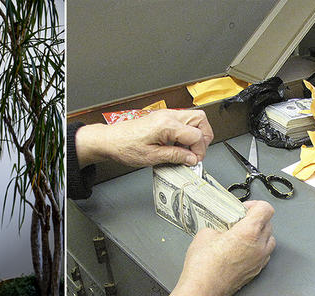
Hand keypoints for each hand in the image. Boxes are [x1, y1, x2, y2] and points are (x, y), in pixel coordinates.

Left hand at [76, 109, 213, 167]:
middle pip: (200, 120)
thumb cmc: (125, 147)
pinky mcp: (162, 117)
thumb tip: (191, 158)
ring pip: (194, 118)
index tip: (194, 161)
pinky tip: (179, 145)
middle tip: (196, 153)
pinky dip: (187, 132)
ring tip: (187, 150)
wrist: (111, 140)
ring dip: (196, 134)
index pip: (197, 135)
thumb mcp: (152, 157)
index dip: (199, 150)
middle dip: (203, 138)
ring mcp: (166, 115)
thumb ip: (175, 156)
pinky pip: (183, 121)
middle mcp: (168, 116)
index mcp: (167, 125)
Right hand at [178, 200, 276, 295]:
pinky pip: (264, 255)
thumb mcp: (205, 234)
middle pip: (268, 223)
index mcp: (249, 232)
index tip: (244, 209)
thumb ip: (218, 227)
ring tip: (242, 237)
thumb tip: (220, 229)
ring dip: (259, 235)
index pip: (266, 209)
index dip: (254, 205)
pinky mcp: (256, 271)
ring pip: (269, 240)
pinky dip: (256, 249)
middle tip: (240, 221)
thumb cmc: (204, 267)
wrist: (203, 290)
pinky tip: (241, 251)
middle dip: (255, 220)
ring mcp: (260, 260)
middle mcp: (259, 246)